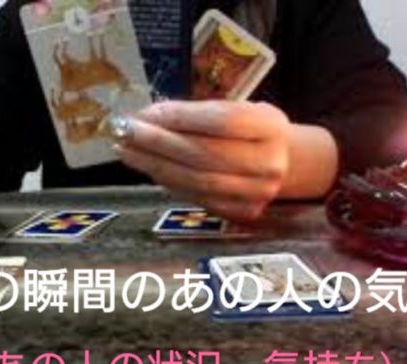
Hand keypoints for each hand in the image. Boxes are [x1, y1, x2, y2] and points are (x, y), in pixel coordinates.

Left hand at [114, 100, 291, 220]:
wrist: (282, 162)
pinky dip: (168, 181)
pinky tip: (148, 168)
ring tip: (127, 151)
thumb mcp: (236, 109)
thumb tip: (147, 118)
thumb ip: (198, 114)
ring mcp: (257, 192)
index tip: (145, 113)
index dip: (180, 118)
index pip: (221, 121)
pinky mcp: (242, 212)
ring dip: (155, 165)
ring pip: (196, 180)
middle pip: (204, 154)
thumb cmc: (249, 130)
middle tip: (125, 132)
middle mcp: (268, 162)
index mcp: (270, 126)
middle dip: (158, 142)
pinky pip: (196, 197)